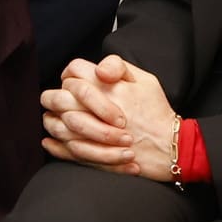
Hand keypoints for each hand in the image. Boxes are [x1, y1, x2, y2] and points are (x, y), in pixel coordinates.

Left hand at [40, 56, 179, 180]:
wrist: (170, 148)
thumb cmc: (157, 113)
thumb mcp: (146, 80)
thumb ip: (119, 66)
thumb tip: (98, 67)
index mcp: (107, 87)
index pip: (73, 71)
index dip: (70, 74)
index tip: (74, 82)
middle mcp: (95, 108)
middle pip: (56, 96)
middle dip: (54, 97)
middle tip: (61, 101)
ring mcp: (91, 133)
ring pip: (55, 123)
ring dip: (54, 120)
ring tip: (59, 119)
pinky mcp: (92, 155)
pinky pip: (62, 149)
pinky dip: (54, 145)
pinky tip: (51, 141)